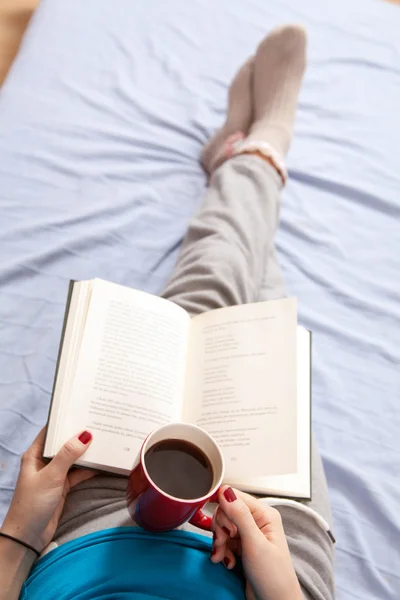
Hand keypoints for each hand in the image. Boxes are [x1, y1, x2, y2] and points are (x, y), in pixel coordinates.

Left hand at [1, 427, 94, 552]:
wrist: (28, 537)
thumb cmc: (32, 504)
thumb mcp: (51, 476)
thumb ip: (68, 455)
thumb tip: (85, 434)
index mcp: (35, 454)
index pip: (51, 431)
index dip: (65, 421)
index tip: (83, 411)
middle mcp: (44, 461)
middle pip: (65, 443)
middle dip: (81, 436)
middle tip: (100, 424)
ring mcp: (55, 474)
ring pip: (74, 458)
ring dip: (87, 453)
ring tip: (106, 440)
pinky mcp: (63, 486)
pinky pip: (79, 472)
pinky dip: (90, 469)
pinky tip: (104, 462)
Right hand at [211, 486, 302, 599]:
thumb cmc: (273, 577)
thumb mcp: (255, 544)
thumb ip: (240, 516)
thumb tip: (227, 492)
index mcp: (264, 514)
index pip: (234, 496)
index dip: (223, 510)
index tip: (222, 527)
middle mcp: (257, 520)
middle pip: (226, 511)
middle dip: (220, 528)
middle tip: (222, 543)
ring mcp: (249, 533)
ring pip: (223, 526)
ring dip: (219, 542)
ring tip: (222, 556)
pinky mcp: (242, 545)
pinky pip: (224, 539)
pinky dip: (221, 550)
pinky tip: (226, 560)